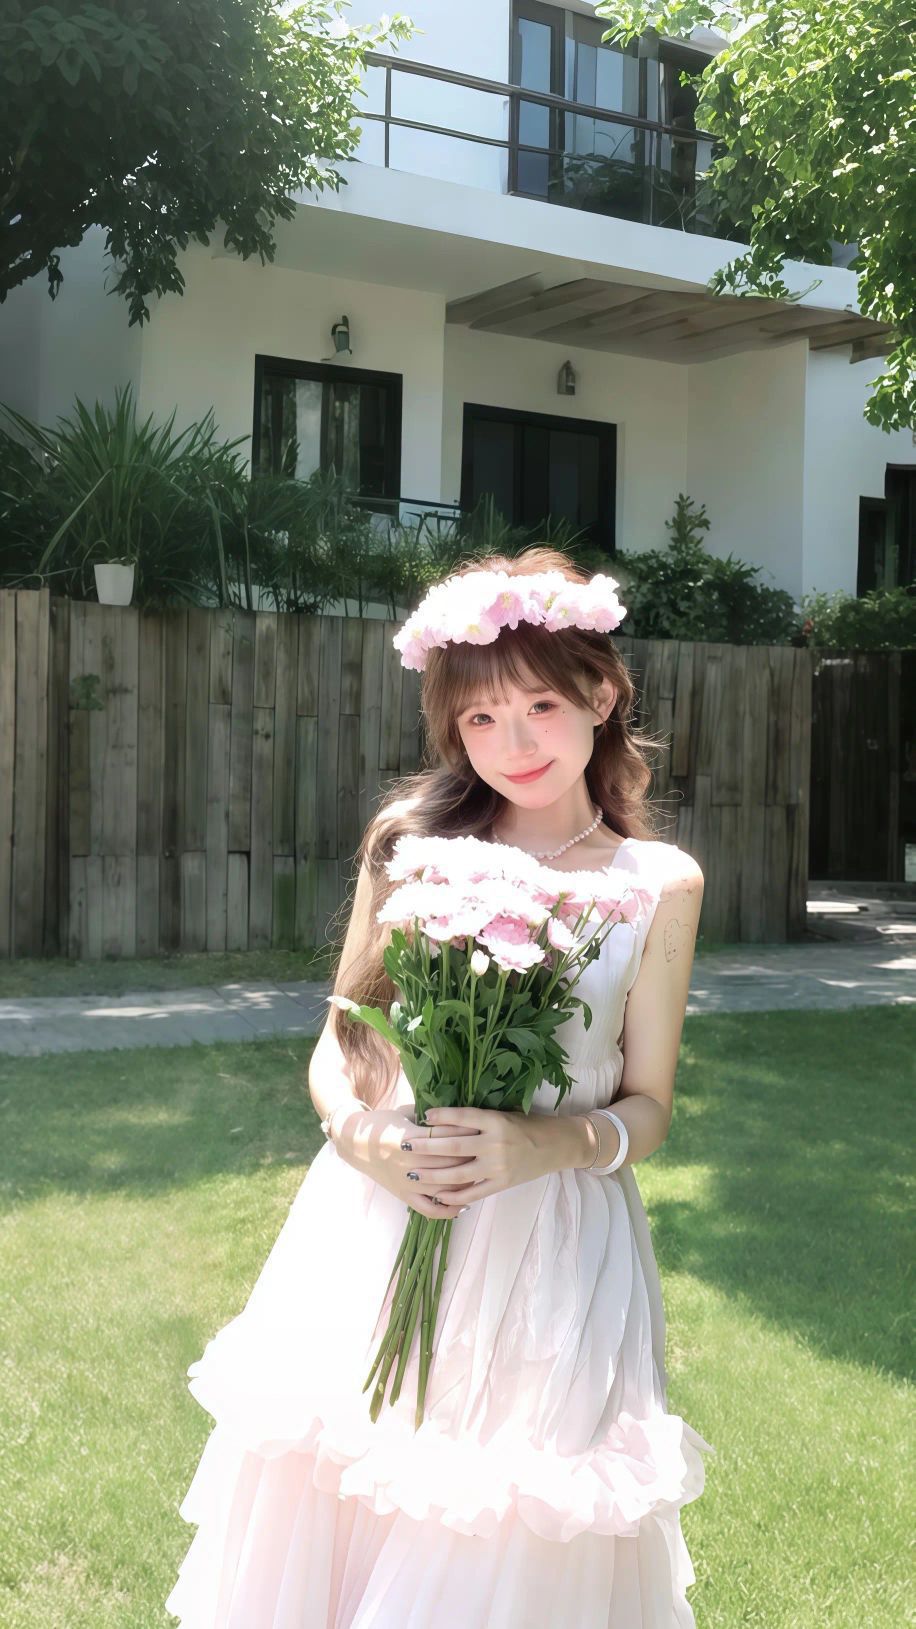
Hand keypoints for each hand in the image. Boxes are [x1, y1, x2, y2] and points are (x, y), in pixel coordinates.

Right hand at [333, 1107, 480, 1220]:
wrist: (355, 1143)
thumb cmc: (383, 1124)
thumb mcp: (404, 1113)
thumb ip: (428, 1115)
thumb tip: (458, 1113)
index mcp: (409, 1137)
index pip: (445, 1136)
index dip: (465, 1133)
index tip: (482, 1130)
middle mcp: (409, 1162)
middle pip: (448, 1162)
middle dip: (470, 1157)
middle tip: (487, 1152)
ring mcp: (407, 1182)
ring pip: (443, 1187)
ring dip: (464, 1183)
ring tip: (481, 1176)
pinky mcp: (404, 1196)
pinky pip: (428, 1209)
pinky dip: (447, 1210)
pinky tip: (463, 1205)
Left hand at [408, 1106, 561, 1208]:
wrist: (556, 1146)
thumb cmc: (528, 1125)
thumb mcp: (504, 1114)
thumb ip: (478, 1119)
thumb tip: (442, 1120)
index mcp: (496, 1120)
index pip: (462, 1117)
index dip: (440, 1117)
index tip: (422, 1116)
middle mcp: (495, 1143)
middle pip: (452, 1146)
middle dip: (425, 1146)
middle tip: (404, 1144)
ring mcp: (498, 1166)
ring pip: (458, 1173)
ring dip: (431, 1174)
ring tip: (412, 1172)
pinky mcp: (502, 1184)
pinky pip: (473, 1193)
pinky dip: (454, 1196)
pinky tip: (437, 1195)